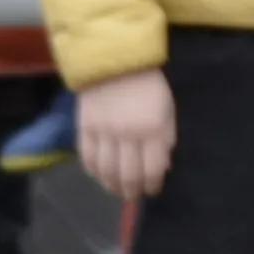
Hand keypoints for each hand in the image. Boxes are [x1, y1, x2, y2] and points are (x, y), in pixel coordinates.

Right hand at [76, 66, 178, 201]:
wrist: (115, 58)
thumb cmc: (148, 84)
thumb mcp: (167, 109)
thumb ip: (167, 138)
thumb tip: (163, 167)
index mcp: (152, 130)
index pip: (151, 171)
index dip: (152, 186)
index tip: (153, 190)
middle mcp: (127, 135)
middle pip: (128, 176)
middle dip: (132, 191)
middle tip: (133, 195)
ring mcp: (104, 131)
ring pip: (106, 170)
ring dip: (111, 185)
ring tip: (116, 189)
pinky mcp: (85, 126)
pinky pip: (87, 156)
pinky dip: (92, 170)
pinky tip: (99, 174)